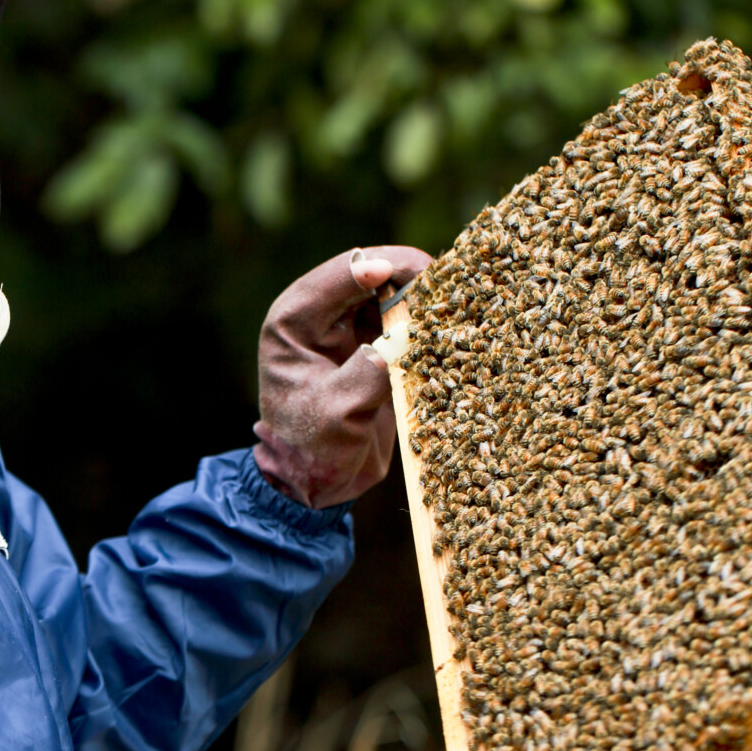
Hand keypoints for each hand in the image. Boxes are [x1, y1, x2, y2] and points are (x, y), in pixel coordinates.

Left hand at [254, 245, 430, 508]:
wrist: (315, 482)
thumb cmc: (311, 449)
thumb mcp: (337, 414)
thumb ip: (367, 374)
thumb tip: (403, 339)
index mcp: (294, 321)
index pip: (338, 276)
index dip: (380, 267)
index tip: (417, 273)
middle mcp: (320, 315)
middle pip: (370, 274)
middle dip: (410, 275)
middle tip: (450, 286)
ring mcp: (348, 328)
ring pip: (391, 293)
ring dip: (422, 296)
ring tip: (458, 303)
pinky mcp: (373, 346)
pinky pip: (403, 321)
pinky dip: (426, 321)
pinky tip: (453, 327)